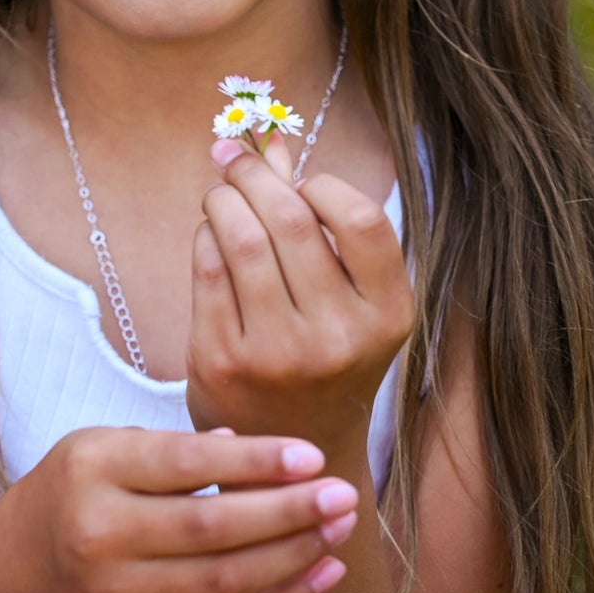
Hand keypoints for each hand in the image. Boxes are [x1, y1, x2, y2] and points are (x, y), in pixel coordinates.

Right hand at [0, 426, 359, 592]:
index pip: (185, 463)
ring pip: (224, 582)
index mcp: (94, 469)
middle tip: (345, 492)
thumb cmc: (66, 493)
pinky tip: (322, 573)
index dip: (253, 460)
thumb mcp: (98, 447)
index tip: (310, 452)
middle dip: (288, 511)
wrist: (8, 584)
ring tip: (343, 525)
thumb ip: (167, 447)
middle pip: (211, 528)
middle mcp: (103, 534)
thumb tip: (245, 442)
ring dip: (295, 555)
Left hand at [187, 134, 415, 453]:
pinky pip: (207, 269)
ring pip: (240, 238)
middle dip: (254, 175)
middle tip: (235, 159)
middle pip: (289, 219)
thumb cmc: (326, 357)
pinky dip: (205, 236)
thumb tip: (270, 139)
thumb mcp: (347, 298)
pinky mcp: (223, 361)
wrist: (293, 454)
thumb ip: (318, 219)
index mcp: (388, 315)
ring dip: (222, 199)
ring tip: (221, 193)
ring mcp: (278, 353)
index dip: (323, 187)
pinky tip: (210, 233)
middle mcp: (339, 337)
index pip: (360, 218)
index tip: (300, 184)